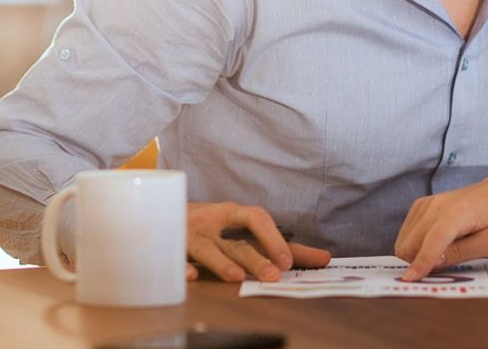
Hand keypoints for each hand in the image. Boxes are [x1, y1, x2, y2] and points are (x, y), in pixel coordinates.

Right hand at [186, 202, 330, 281]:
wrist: (165, 210)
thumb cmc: (215, 224)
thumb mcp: (244, 228)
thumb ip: (280, 244)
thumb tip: (322, 257)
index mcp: (235, 215)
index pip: (259, 221)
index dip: (274, 239)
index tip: (289, 262)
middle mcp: (216, 223)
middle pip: (237, 241)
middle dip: (254, 258)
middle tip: (272, 275)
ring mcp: (194, 235)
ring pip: (209, 250)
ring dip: (222, 263)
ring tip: (237, 277)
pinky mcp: (173, 246)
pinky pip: (176, 258)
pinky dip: (183, 267)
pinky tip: (191, 277)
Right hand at [394, 177, 487, 281]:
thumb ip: (462, 252)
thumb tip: (434, 263)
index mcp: (460, 211)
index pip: (435, 238)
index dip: (422, 260)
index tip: (410, 280)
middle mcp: (438, 203)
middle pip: (412, 241)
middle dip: (417, 262)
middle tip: (435, 275)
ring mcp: (428, 202)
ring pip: (406, 238)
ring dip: (414, 255)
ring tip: (438, 261)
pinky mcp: (422, 205)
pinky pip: (407, 231)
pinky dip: (414, 245)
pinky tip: (432, 249)